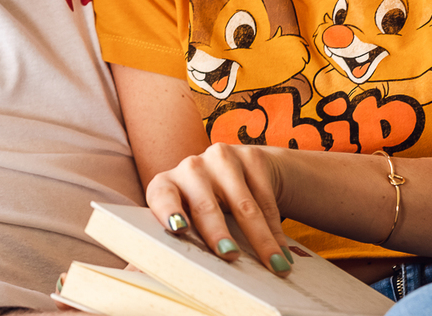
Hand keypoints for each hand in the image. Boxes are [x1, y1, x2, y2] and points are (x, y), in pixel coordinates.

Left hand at [145, 143, 292, 275]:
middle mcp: (190, 167)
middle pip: (204, 204)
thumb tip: (147, 276)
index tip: (178, 230)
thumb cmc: (207, 205)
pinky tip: (284, 252)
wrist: (244, 172)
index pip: (161, 197)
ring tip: (274, 265)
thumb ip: (172, 242)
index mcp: (166, 184)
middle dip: (217, 233)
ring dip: (260, 239)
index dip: (169, 212)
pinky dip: (276, 230)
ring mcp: (221, 158)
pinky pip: (266, 198)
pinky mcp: (251, 156)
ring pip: (243, 205)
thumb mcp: (188, 218)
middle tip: (228, 256)